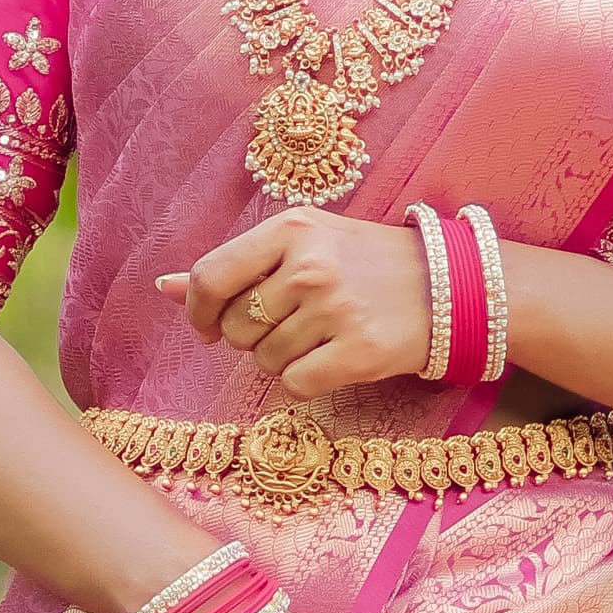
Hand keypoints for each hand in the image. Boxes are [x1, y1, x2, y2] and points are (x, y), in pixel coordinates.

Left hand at [159, 208, 437, 397]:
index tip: (211, 324)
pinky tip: (331, 360)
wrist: (449, 287)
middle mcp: (311, 266)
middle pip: (236, 328)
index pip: (210, 277)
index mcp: (292, 228)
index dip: (199, 311)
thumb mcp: (301, 243)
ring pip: (264, 361)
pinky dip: (304, 381)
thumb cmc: (364, 263)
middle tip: (291, 323)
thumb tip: (163, 286)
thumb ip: (234, 265)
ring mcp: (336, 310)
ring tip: (321, 335)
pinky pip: (294, 385)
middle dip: (251, 336)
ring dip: (282, 358)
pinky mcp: (359, 352)